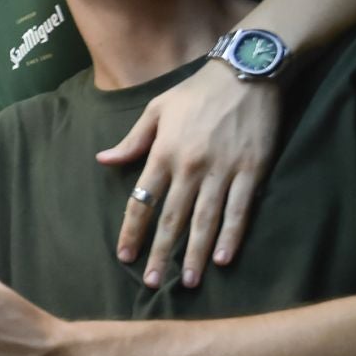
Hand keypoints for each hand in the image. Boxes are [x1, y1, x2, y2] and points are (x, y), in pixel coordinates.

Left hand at [96, 61, 280, 290]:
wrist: (245, 72)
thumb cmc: (197, 91)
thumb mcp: (156, 109)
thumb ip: (132, 140)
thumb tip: (103, 161)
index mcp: (163, 153)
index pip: (141, 199)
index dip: (132, 230)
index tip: (124, 256)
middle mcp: (189, 166)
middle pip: (170, 218)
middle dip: (160, 253)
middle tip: (152, 283)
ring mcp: (222, 170)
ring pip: (204, 220)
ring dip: (193, 253)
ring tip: (186, 282)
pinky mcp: (252, 171)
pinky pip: (240, 209)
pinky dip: (231, 235)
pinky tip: (223, 259)